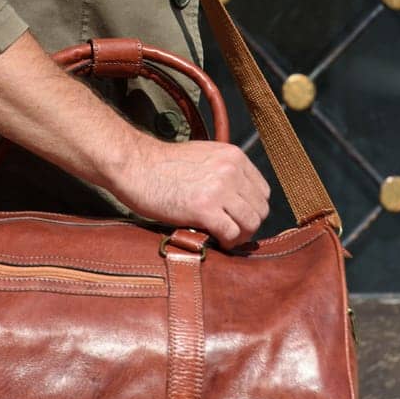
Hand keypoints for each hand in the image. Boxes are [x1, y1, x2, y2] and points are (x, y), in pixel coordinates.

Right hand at [111, 137, 271, 250]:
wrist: (136, 166)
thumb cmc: (163, 164)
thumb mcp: (204, 156)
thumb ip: (224, 171)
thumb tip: (238, 198)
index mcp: (234, 156)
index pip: (262, 191)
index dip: (252, 209)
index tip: (239, 217)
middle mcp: (231, 171)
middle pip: (260, 209)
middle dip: (248, 224)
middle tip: (233, 232)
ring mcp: (219, 189)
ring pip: (251, 223)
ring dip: (240, 236)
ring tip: (225, 238)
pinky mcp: (204, 208)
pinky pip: (231, 233)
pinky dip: (227, 242)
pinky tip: (216, 241)